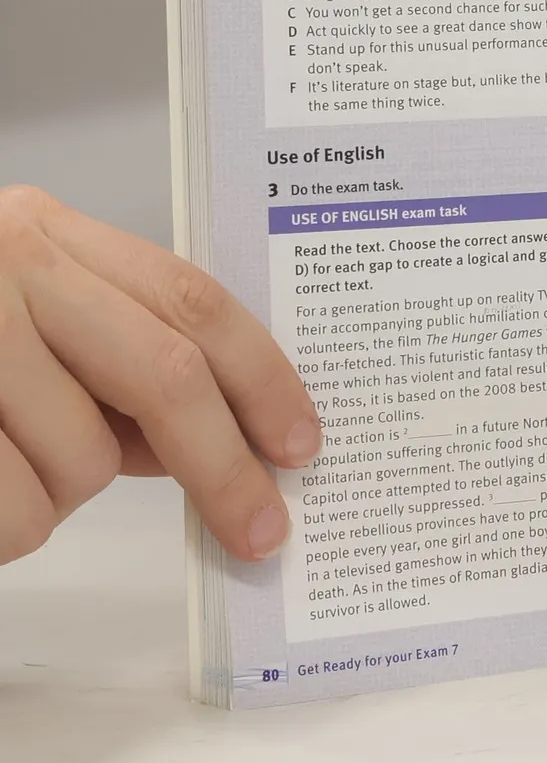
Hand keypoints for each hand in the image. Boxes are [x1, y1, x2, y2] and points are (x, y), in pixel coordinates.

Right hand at [0, 186, 318, 565]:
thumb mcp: (20, 319)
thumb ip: (109, 358)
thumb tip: (212, 437)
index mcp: (40, 232)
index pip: (189, 300)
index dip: (262, 377)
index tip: (300, 443)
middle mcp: (2, 264)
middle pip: (164, 376)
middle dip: (225, 466)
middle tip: (259, 530)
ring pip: (80, 461)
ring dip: (61, 497)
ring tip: (3, 473)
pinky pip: (13, 510)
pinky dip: (6, 530)